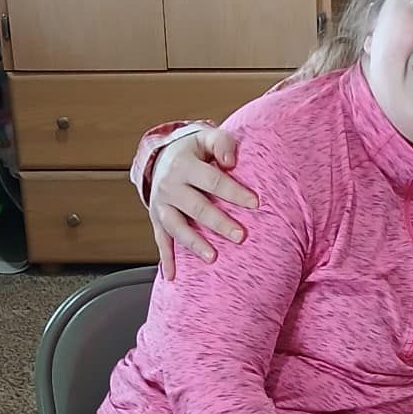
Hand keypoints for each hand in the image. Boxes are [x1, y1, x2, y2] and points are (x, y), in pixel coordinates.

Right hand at [147, 127, 259, 278]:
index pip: (212, 181)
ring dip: (194, 243)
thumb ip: (221, 143)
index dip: (234, 192)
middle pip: (196, 207)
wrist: (160, 156)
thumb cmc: (194, 149)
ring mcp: (161, 204)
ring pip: (176, 227)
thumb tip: (231, 161)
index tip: (255, 203)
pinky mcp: (157, 219)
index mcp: (184, 164)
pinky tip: (172, 276)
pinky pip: (160, 241)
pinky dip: (166, 259)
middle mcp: (169, 185)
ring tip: (213, 258)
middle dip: (218, 223)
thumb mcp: (205, 137)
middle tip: (241, 236)